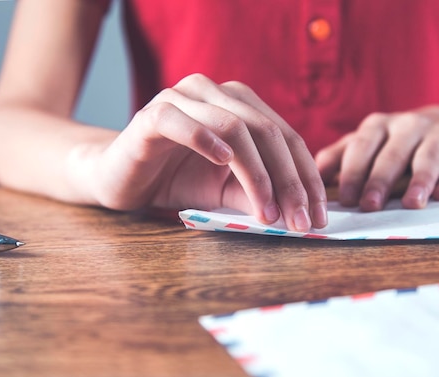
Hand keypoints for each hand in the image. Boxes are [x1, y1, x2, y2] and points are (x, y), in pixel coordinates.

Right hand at [71, 74, 327, 230]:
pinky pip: (183, 122)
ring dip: (256, 173)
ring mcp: (184, 99)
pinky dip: (206, 140)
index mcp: (240, 106)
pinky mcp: (153, 114)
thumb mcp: (227, 193)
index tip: (317, 216)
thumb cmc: (177, 181)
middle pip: (267, 131)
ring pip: (234, 127)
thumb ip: (259, 195)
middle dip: (288, 180)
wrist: (121, 179)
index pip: (286, 138)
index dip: (306, 177)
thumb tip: (298, 213)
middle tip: (299, 221)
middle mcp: (217, 94)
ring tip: (267, 212)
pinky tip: (224, 164)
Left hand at [315, 106, 438, 210]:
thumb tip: (307, 175)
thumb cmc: (398, 143)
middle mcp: (405, 125)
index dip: (352, 173)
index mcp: (376, 127)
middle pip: (390, 154)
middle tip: (369, 206)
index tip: (344, 200)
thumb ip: (340, 157)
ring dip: (418, 180)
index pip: (360, 148)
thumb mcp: (369, 145)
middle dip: (378, 180)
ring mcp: (436, 133)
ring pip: (426, 157)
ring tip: (411, 204)